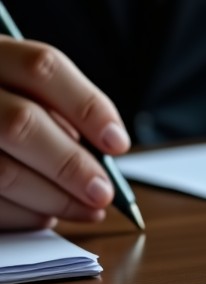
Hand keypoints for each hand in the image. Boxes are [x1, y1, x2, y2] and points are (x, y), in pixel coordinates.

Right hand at [0, 36, 130, 229]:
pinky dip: (22, 215)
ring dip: (54, 199)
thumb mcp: (19, 88)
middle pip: (21, 124)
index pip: (41, 68)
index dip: (87, 107)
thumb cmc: (2, 105)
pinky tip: (44, 214)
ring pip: (2, 172)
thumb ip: (54, 111)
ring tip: (86, 209)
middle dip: (71, 165)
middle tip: (104, 192)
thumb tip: (102, 153)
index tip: (117, 143)